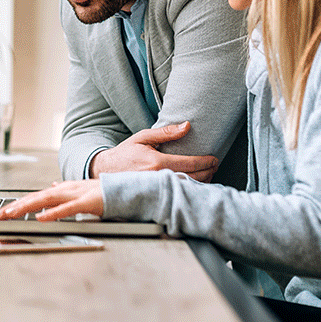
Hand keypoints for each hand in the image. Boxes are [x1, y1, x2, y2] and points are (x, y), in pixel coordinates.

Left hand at [0, 180, 103, 221]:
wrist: (125, 190)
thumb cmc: (103, 193)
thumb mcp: (79, 191)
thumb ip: (64, 191)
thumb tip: (51, 187)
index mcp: (62, 190)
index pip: (35, 197)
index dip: (17, 204)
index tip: (1, 212)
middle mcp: (64, 190)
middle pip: (35, 198)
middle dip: (15, 206)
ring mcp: (75, 195)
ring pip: (45, 200)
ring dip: (27, 207)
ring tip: (11, 214)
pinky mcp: (86, 203)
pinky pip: (67, 209)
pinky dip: (52, 213)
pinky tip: (40, 218)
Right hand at [89, 122, 218, 181]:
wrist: (106, 171)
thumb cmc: (125, 154)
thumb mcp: (143, 137)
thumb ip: (166, 133)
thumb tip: (187, 126)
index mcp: (157, 162)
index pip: (190, 163)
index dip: (206, 161)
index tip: (214, 159)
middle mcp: (158, 178)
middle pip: (193, 178)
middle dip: (208, 172)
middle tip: (214, 165)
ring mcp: (157, 189)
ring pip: (187, 188)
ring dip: (201, 182)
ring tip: (208, 174)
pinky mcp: (156, 196)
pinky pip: (177, 194)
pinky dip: (189, 189)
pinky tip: (195, 184)